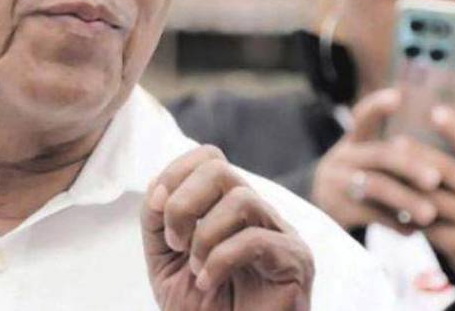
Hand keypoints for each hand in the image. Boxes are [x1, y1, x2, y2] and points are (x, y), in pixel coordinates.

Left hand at [142, 145, 312, 310]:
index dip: (175, 175)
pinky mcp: (296, 262)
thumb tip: (158, 186)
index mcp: (229, 207)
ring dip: (204, 237)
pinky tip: (210, 283)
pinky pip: (256, 240)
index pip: (209, 158)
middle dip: (183, 204)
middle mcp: (258, 213)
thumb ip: (157, 220)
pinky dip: (220, 261)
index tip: (159, 216)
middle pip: (219, 169)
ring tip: (197, 271)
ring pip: (241, 200)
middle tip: (176, 244)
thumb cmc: (202, 309)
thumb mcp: (165, 259)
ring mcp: (281, 235)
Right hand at [311, 90, 442, 232]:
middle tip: (436, 179)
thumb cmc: (360, 184)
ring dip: (405, 200)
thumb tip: (443, 151)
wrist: (319, 215)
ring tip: (429, 215)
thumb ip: (392, 155)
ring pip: (375, 187)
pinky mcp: (337, 209)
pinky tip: (412, 232)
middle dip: (410, 166)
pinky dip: (394, 223)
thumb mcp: (365, 162)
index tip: (398, 96)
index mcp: (353, 142)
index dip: (378, 106)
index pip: (362, 117)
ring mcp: (337, 183)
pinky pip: (370, 215)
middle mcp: (343, 158)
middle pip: (379, 156)